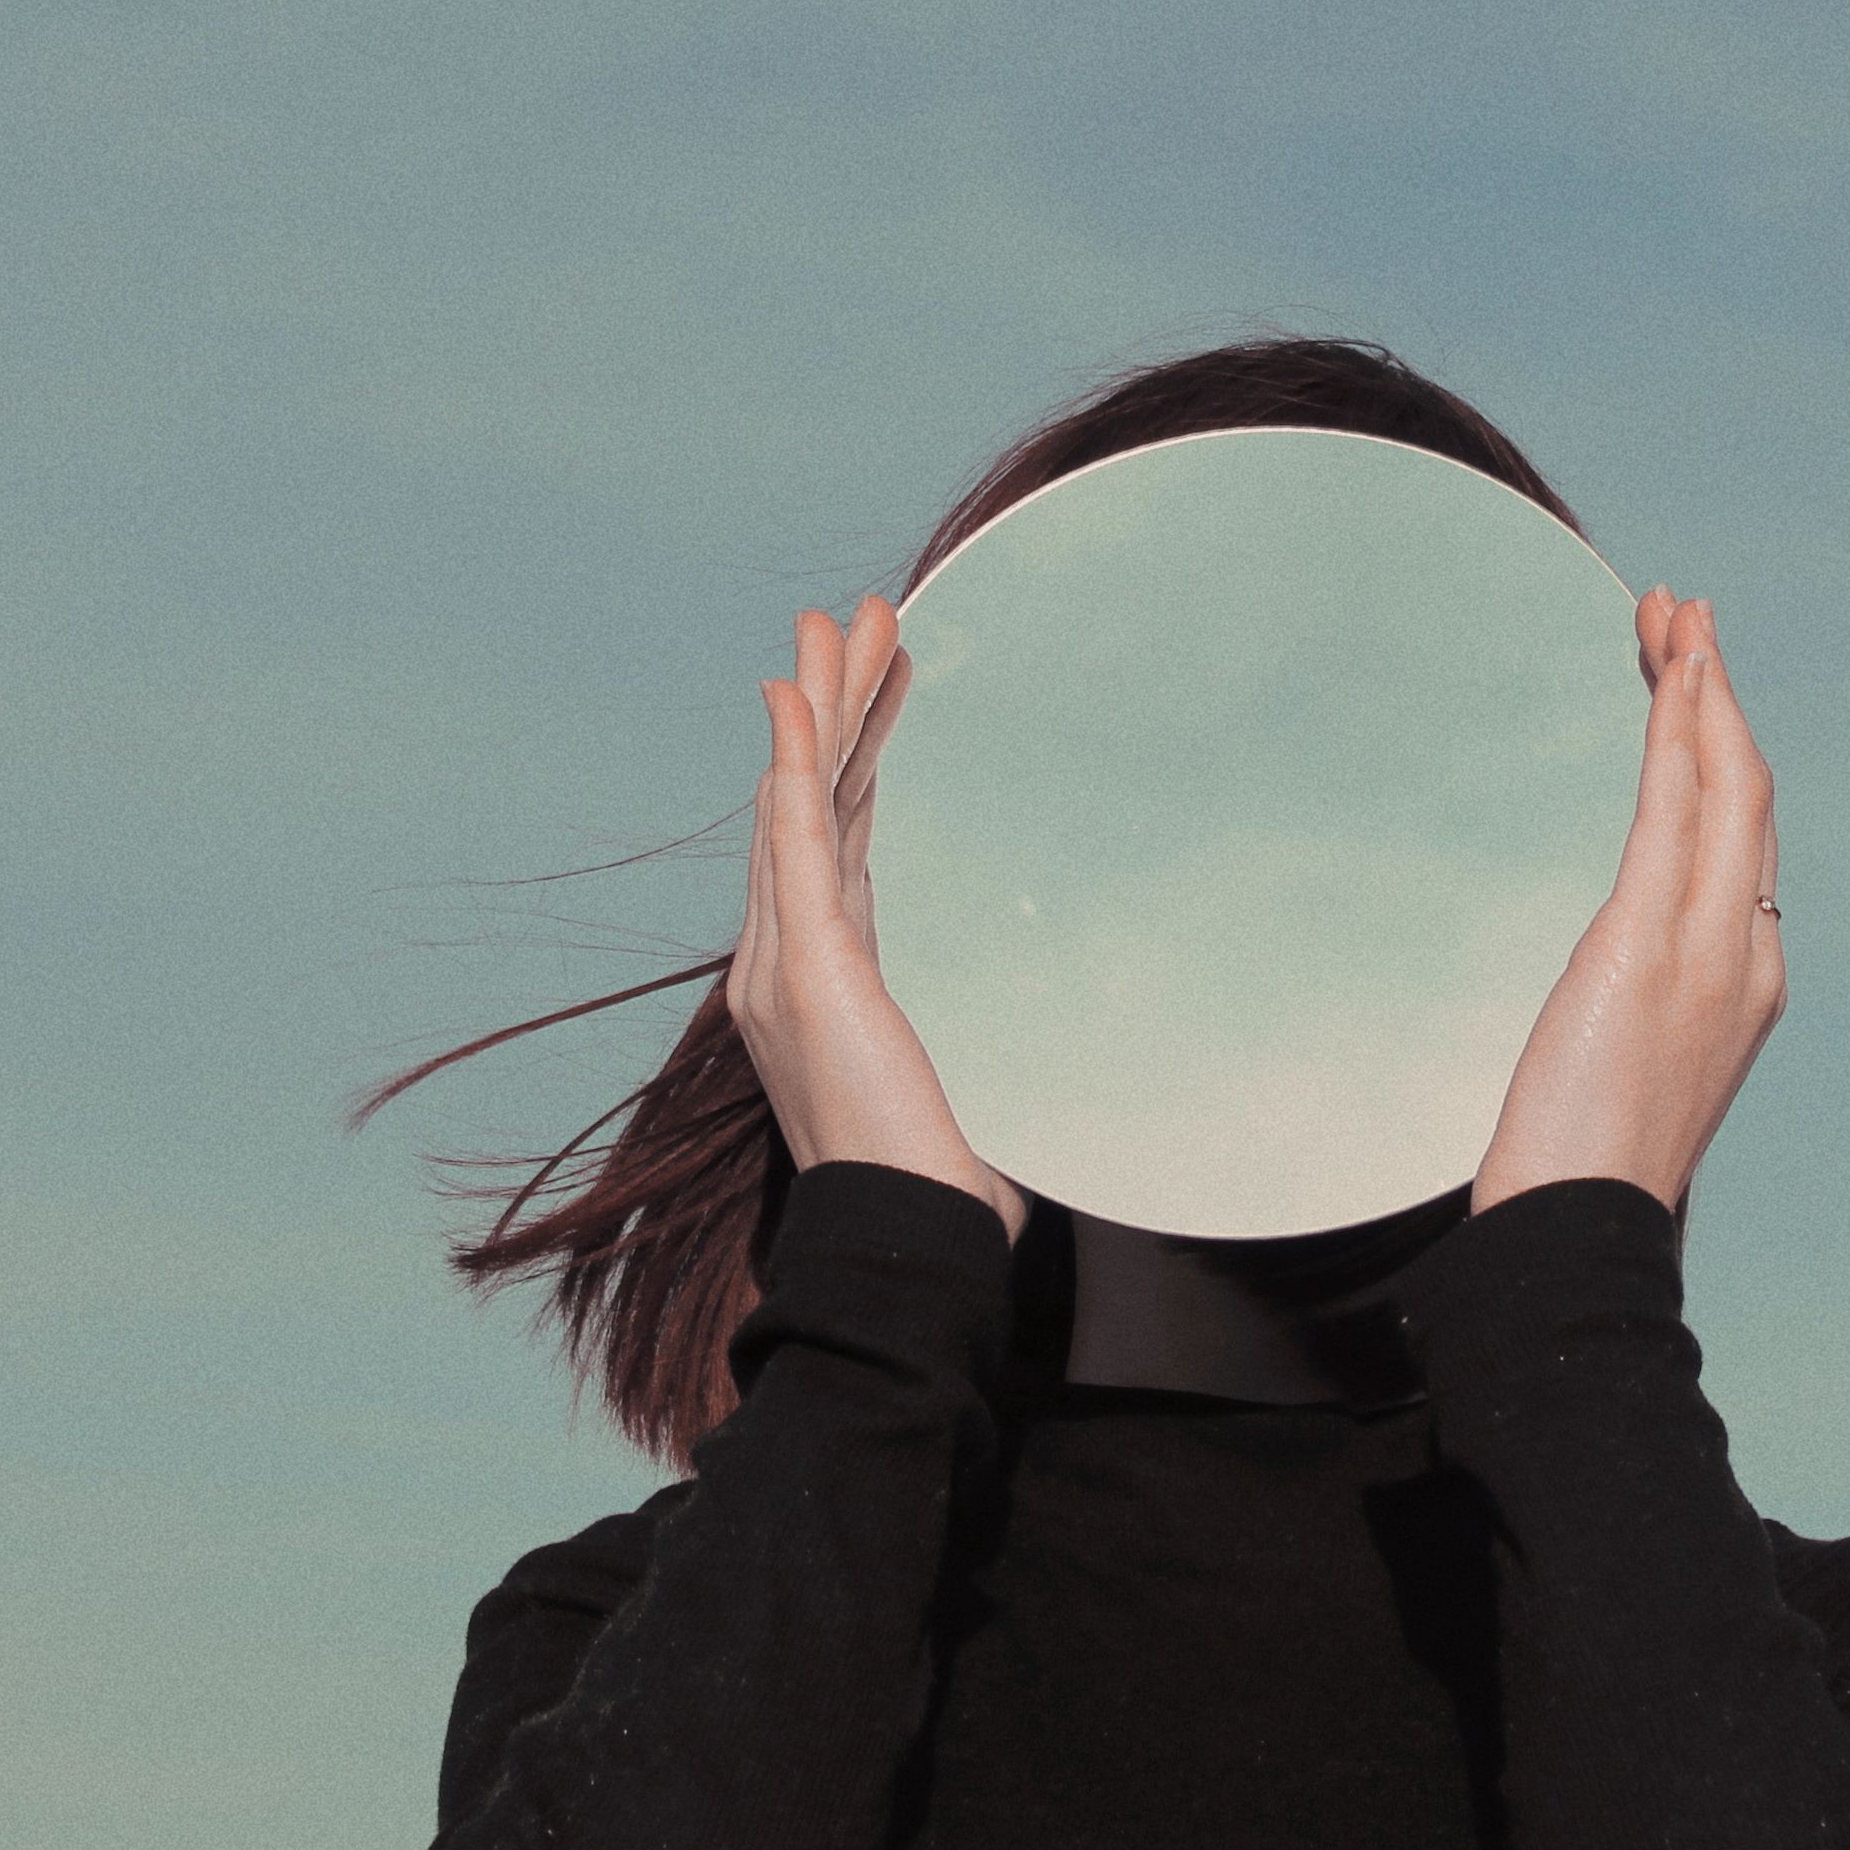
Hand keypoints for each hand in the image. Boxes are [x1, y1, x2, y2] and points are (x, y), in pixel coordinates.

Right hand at [727, 594, 1025, 1238]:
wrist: (902, 1232)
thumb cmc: (939, 1182)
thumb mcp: (975, 1084)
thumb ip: (986, 1047)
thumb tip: (1064, 1037)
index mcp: (831, 976)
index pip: (842, 840)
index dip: (854, 760)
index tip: (877, 693)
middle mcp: (790, 958)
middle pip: (813, 801)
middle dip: (833, 704)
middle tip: (856, 617)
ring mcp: (785, 958)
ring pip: (800, 797)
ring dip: (816, 702)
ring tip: (834, 619)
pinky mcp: (802, 964)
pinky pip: (792, 836)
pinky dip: (788, 759)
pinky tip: (788, 695)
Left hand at [1473, 589, 1785, 1215]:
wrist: (1580, 1231)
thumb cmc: (1585, 1169)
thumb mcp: (1625, 1064)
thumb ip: (1637, 1001)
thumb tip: (1613, 978)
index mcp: (1748, 977)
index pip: (1742, 836)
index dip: (1721, 748)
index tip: (1689, 684)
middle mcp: (1747, 950)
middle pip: (1746, 790)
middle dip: (1717, 693)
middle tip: (1685, 614)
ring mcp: (1709, 947)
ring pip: (1721, 782)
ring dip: (1699, 686)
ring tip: (1674, 612)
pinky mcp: (1650, 944)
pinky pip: (1675, 809)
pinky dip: (1679, 728)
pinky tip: (1669, 673)